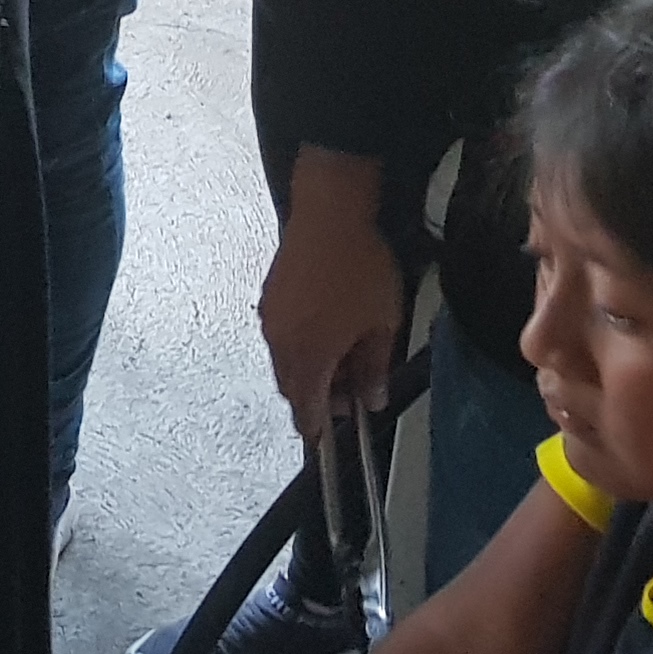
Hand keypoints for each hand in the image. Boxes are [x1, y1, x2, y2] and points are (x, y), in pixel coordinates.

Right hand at [258, 196, 405, 436]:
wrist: (329, 215)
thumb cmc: (358, 267)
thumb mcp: (382, 323)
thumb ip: (374, 366)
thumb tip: (373, 397)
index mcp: (309, 356)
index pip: (307, 407)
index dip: (318, 427)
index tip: (326, 438)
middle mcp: (281, 342)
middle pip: (291, 387)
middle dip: (316, 398)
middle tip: (348, 395)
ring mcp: (271, 319)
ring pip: (285, 362)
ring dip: (308, 371)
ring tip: (342, 359)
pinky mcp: (270, 298)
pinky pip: (281, 337)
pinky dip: (300, 346)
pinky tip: (325, 331)